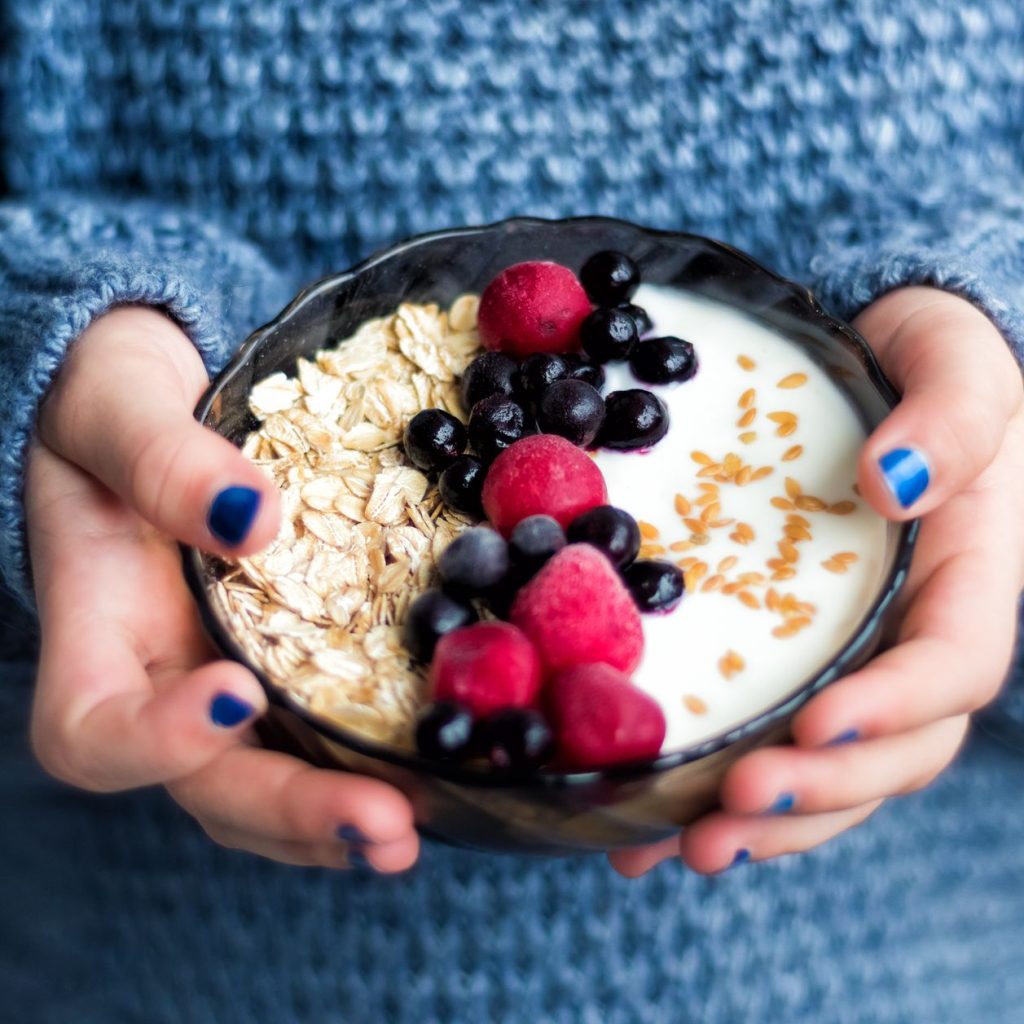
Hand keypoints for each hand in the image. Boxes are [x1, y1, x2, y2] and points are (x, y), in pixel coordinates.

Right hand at [27, 306, 418, 871]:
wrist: (160, 400)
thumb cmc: (111, 398)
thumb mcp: (117, 402)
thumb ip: (163, 460)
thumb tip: (255, 521)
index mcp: (97, 627)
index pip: (94, 729)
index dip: (155, 741)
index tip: (235, 694)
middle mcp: (163, 675)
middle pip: (207, 784)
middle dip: (291, 810)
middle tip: (382, 826)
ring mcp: (227, 676)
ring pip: (267, 784)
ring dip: (335, 821)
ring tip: (411, 834)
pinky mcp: (289, 660)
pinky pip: (319, 734)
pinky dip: (363, 767)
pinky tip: (426, 779)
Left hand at [611, 287, 1023, 876]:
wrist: (869, 367)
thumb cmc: (928, 362)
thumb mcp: (957, 365)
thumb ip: (951, 418)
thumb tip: (895, 479)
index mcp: (968, 579)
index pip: (953, 668)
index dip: (893, 709)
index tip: (816, 722)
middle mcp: (912, 638)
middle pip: (890, 751)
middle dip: (815, 794)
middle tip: (726, 818)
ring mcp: (854, 659)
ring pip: (829, 771)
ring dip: (763, 825)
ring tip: (681, 850)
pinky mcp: (793, 661)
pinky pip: (769, 740)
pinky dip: (712, 793)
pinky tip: (645, 829)